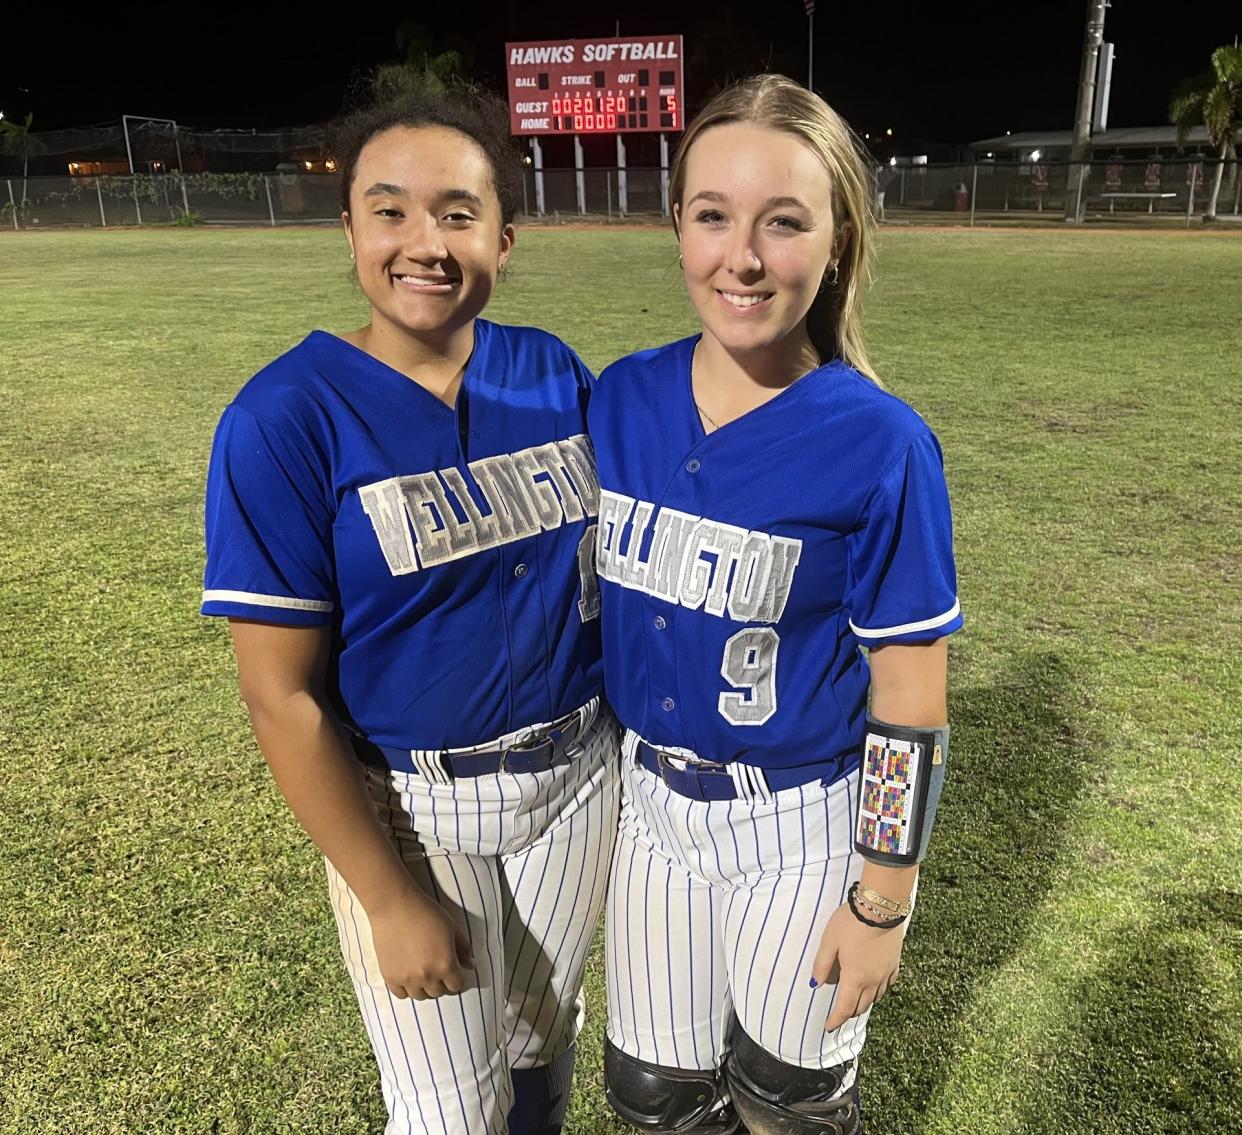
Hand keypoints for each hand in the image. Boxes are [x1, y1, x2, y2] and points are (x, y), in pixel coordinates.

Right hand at [367, 887, 474, 1000]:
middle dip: (443, 983)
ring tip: (424, 975)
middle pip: (439, 992)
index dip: (458, 978)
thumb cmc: (427, 913)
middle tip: (439, 971)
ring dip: (425, 988)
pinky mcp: (390, 977)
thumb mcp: (453, 927)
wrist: (395, 906)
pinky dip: (407, 989)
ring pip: (421, 996)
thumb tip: (471, 965)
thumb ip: (464, 949)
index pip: (457, 985)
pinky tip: (409, 977)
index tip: (455, 971)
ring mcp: (407, 979)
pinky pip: (401, 994)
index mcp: (446, 965)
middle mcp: (427, 976)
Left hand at [811, 900, 904, 1031]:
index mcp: (855, 977)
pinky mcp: (895, 962)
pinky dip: (878, 990)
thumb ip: (822, 964)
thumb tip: (816, 984)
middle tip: (839, 1013)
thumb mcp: (829, 941)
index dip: (836, 1020)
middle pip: (861, 1006)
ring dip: (863, 1003)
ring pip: (875, 997)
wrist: (880, 907)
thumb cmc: (851, 922)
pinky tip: (874, 986)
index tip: (828, 1026)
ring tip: (854, 1001)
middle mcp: (873, 980)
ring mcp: (886, 972)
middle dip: (849, 1013)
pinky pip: (887, 984)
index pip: (845, 1008)